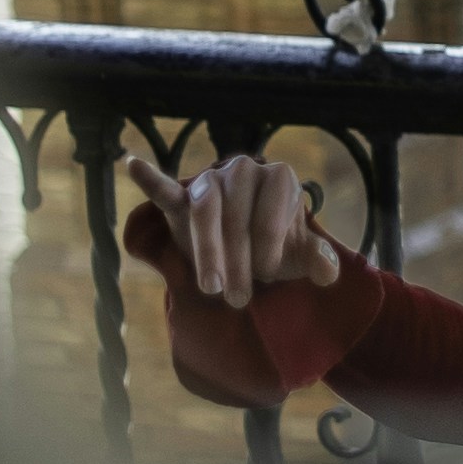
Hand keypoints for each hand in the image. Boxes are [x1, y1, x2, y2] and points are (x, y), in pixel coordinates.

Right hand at [133, 147, 340, 306]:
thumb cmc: (276, 245)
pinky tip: (134, 164)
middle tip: (239, 299)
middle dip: (238, 262)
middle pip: (237, 219)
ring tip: (210, 287)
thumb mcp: (299, 254)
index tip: (269, 275)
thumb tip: (328, 270)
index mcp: (280, 178)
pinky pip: (166, 187)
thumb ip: (318, 259)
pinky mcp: (184, 195)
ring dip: (207, 252)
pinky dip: (150, 178)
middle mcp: (245, 170)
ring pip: (205, 214)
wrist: (249, 243)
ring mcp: (212, 180)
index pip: (271, 216)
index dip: (269, 249)